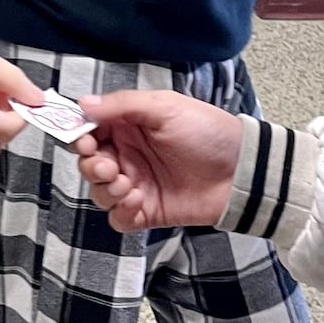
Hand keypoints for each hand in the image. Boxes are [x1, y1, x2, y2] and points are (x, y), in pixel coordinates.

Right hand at [73, 91, 244, 231]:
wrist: (242, 171)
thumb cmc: (207, 131)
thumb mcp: (164, 107)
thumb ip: (121, 105)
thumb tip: (82, 104)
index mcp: (128, 126)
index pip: (90, 131)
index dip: (81, 137)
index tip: (86, 142)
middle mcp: (128, 155)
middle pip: (90, 164)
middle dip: (93, 166)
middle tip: (110, 167)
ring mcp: (136, 184)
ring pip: (100, 192)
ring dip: (106, 190)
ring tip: (129, 185)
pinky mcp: (147, 211)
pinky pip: (118, 218)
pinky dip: (121, 212)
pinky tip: (138, 202)